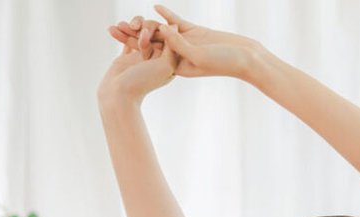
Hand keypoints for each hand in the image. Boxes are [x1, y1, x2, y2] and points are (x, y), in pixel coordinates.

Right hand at [97, 15, 178, 104]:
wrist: (118, 96)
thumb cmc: (142, 83)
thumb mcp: (165, 65)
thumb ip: (172, 47)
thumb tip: (175, 26)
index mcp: (168, 62)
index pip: (166, 38)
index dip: (158, 30)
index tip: (148, 29)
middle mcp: (156, 59)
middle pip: (153, 35)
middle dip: (143, 27)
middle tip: (135, 27)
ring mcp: (141, 58)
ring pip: (138, 36)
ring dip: (130, 29)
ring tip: (122, 25)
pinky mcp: (127, 59)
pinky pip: (126, 42)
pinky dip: (120, 34)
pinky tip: (113, 28)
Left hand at [112, 5, 264, 81]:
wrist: (247, 57)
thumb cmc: (226, 62)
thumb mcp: (199, 56)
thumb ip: (179, 44)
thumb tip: (161, 31)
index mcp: (175, 66)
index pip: (149, 54)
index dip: (132, 45)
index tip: (117, 37)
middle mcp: (177, 55)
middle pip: (150, 43)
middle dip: (131, 36)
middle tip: (112, 28)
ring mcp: (185, 42)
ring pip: (161, 31)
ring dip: (146, 24)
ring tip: (129, 19)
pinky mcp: (195, 32)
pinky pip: (177, 21)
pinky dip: (166, 14)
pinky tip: (155, 6)